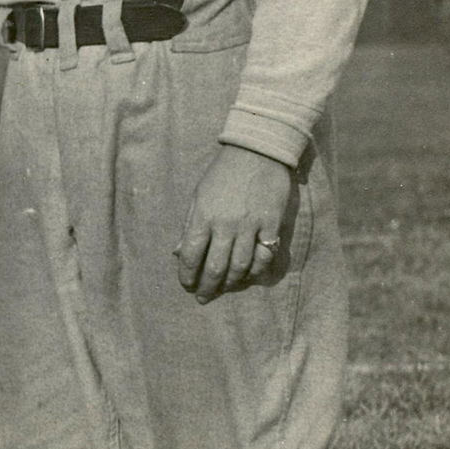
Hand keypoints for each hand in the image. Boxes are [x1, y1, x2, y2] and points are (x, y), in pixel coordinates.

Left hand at [174, 145, 292, 301]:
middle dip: (207, 287)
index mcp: (203, 216)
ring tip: (225, 288)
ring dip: (231, 283)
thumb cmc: (222, 174)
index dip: (186, 275)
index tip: (187, 285)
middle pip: (215, 267)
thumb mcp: (199, 195)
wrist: (257, 151)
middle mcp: (225, 224)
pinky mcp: (272, 224)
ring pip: (240, 266)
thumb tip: (177, 253)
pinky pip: (264, 256)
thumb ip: (190, 225)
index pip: (190, 255)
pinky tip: (250, 276)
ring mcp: (250, 225)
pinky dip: (257, 271)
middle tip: (204, 297)